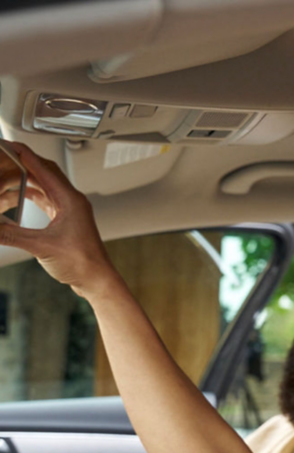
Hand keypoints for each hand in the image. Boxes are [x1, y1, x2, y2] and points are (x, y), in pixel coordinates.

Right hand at [0, 143, 118, 298]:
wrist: (97, 280)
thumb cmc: (82, 263)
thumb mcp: (40, 247)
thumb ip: (10, 234)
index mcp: (70, 200)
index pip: (43, 168)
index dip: (24, 154)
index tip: (9, 144)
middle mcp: (72, 201)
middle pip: (45, 173)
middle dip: (23, 163)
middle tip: (4, 157)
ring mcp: (71, 211)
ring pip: (45, 186)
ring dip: (26, 180)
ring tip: (6, 175)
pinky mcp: (67, 221)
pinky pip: (47, 200)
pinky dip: (31, 195)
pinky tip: (19, 196)